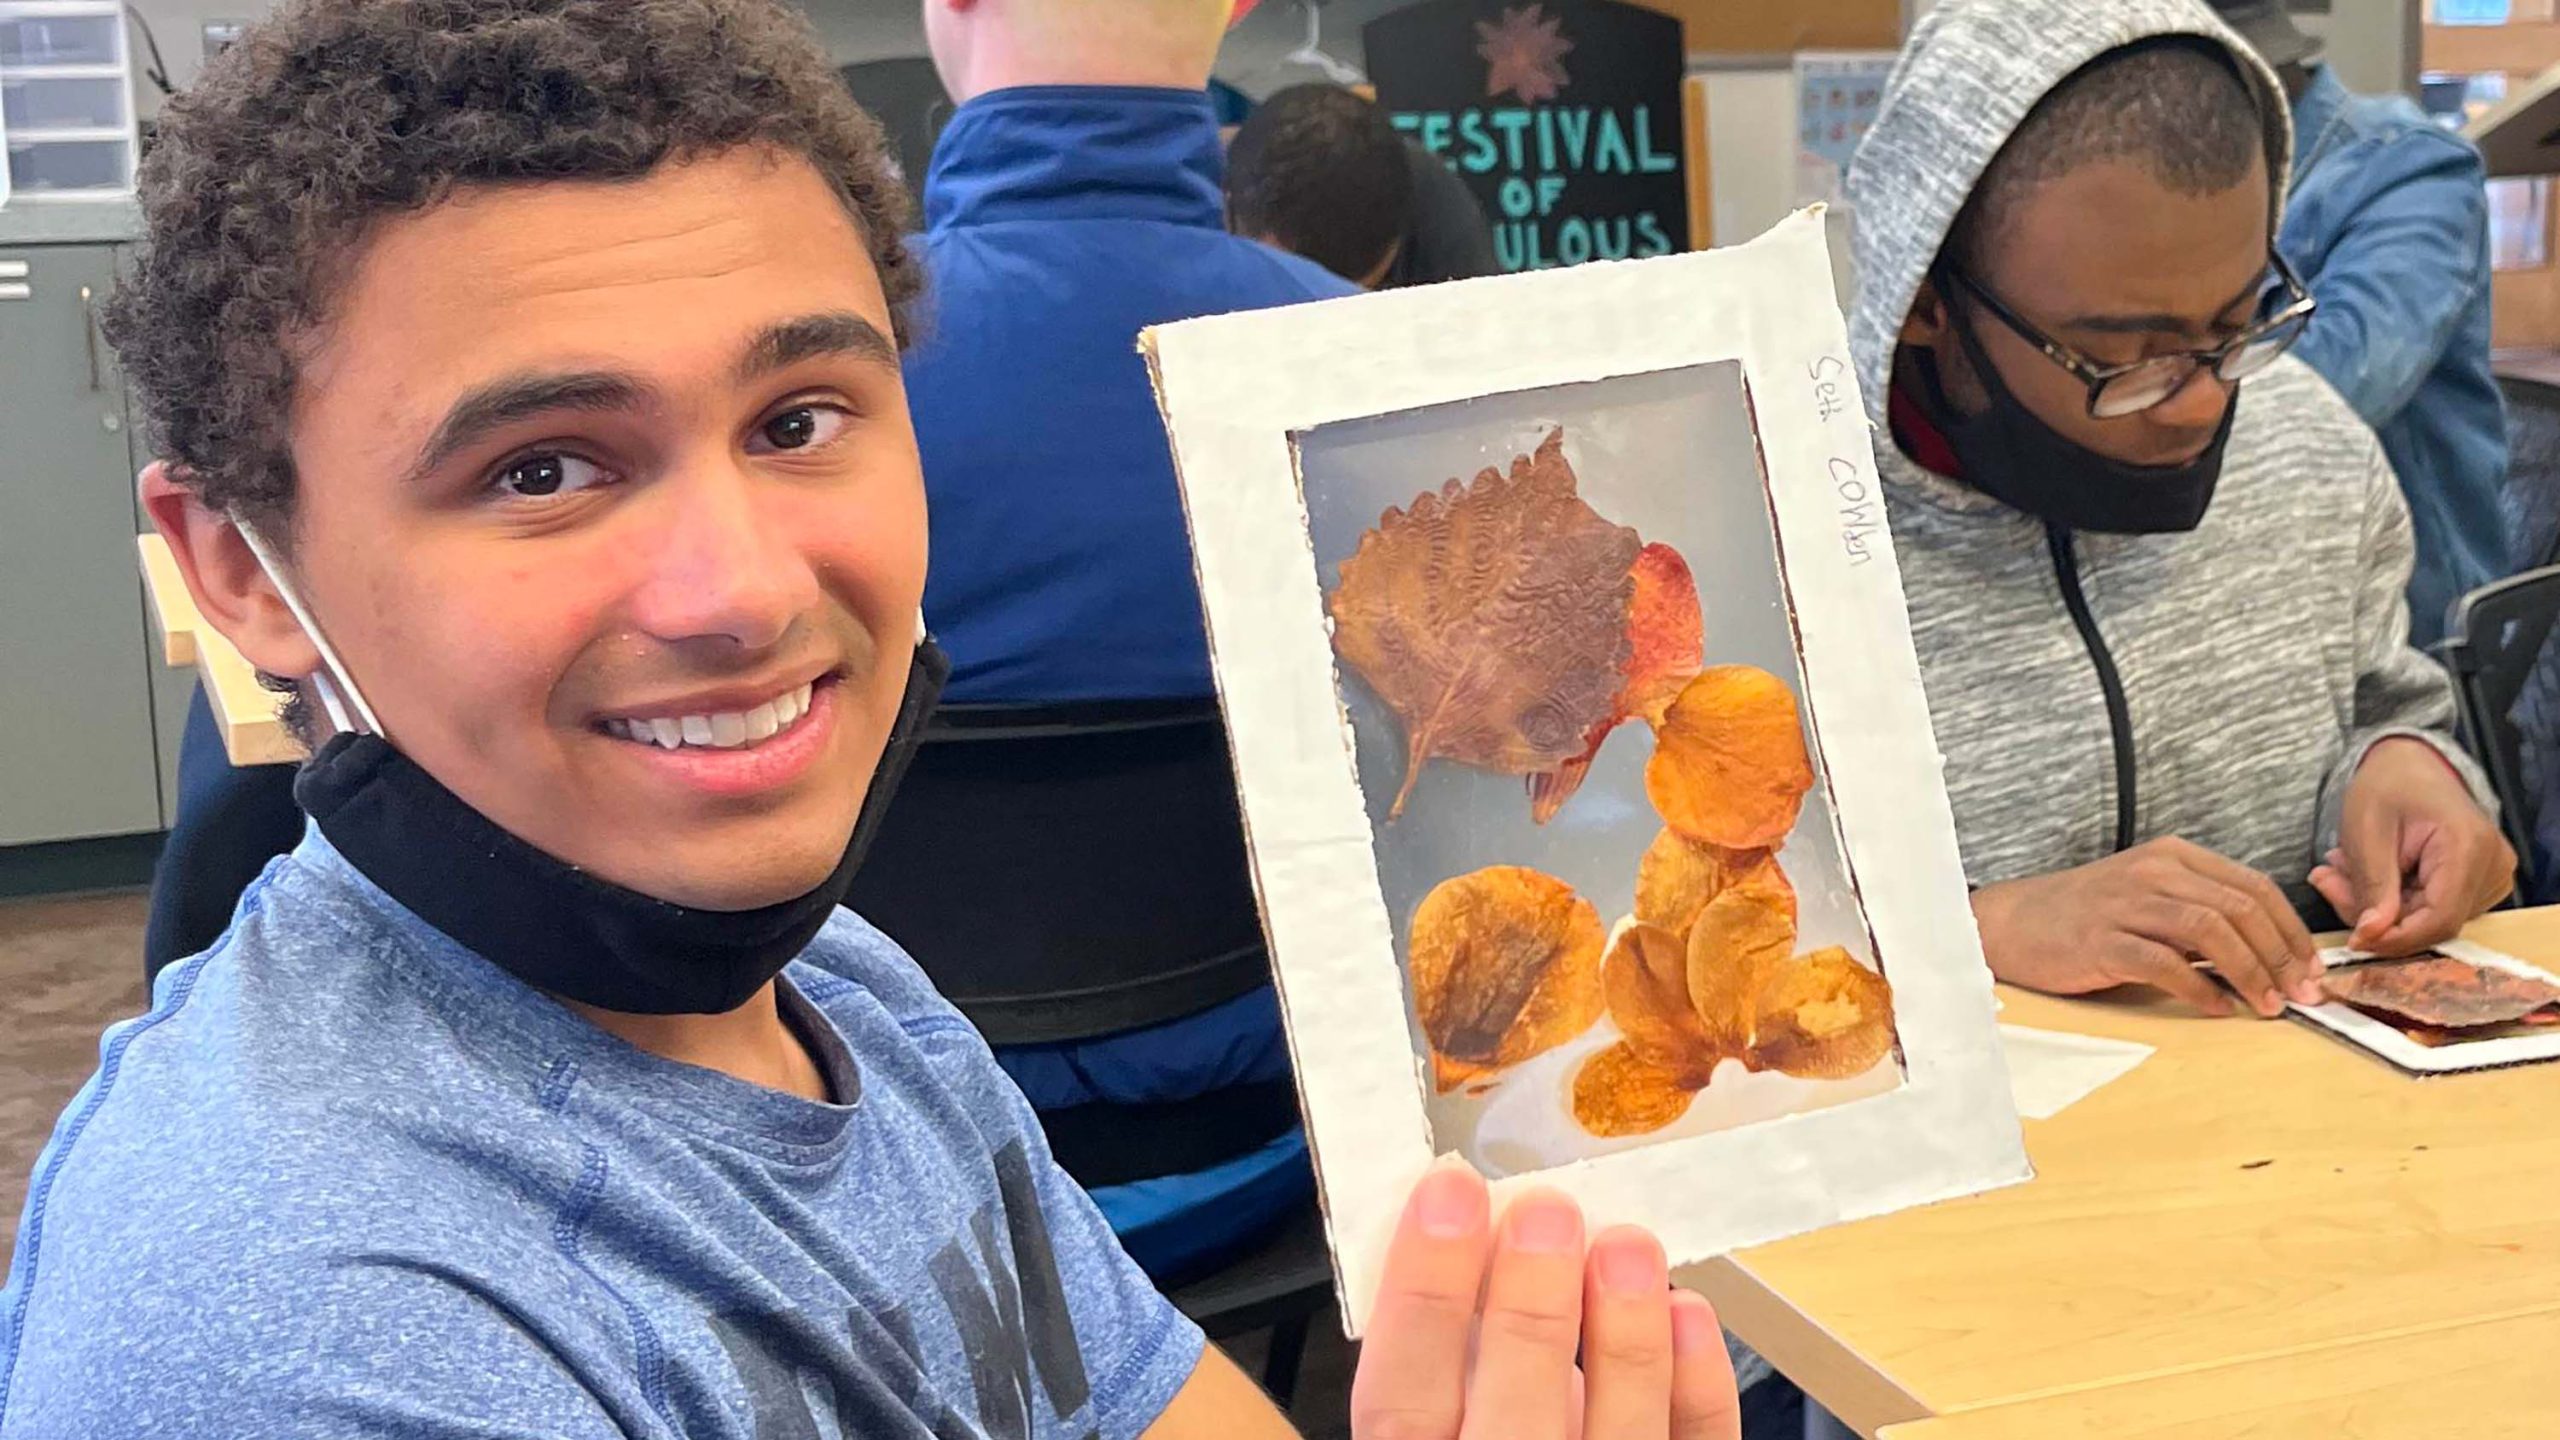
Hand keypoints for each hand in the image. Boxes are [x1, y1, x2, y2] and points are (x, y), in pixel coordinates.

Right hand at [1352, 1162, 1738, 1439]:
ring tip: (1627, 1245)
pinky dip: (1699, 1390)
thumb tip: (1457, 1242)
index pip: (1403, 1400)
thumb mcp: (1426, 1429)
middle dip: (1529, 1305)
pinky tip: (1686, 1314)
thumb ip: (1430, 1362)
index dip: (1422, 1294)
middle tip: (1547, 1212)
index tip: (1448, 1197)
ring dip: (1625, 1339)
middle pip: (1512, 1419)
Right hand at [1970, 837, 2322, 1016]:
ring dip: (2251, 973)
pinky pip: (2165, 963)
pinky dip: (2200, 989)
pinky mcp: (2102, 940)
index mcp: (2172, 857)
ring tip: (2269, 1005)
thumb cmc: (2086, 918)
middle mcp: (2153, 872)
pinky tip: (2217, 1009)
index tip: (2312, 968)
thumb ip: (2199, 912)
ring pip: (2211, 931)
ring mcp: (2126, 903)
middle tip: (2304, 994)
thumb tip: (2268, 954)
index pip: (2253, 887)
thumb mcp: (2148, 897)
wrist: (2011, 923)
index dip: (2292, 930)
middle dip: (2282, 956)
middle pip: (2240, 908)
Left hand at [2311, 737, 2513, 953]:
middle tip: (2327, 882)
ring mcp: (2488, 877)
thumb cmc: (2387, 784)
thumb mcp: (2366, 831)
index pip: (2439, 919)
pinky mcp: (2476, 882)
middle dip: (2374, 915)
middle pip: (2431, 921)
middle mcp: (2491, 867)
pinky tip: (2365, 871)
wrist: (2409, 763)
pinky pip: (2430, 908)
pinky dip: (2391, 898)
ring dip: (2377, 905)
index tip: (2353, 939)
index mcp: (2469, 847)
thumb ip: (2372, 886)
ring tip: (2341, 868)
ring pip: (2426, 918)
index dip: (2394, 938)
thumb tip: (2370, 937)